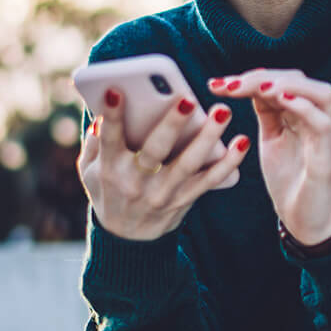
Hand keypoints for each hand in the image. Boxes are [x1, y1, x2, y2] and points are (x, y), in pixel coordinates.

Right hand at [77, 88, 249, 240]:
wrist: (127, 238)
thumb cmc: (108, 191)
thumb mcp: (89, 171)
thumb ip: (94, 142)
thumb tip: (102, 114)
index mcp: (110, 170)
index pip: (110, 139)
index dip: (112, 117)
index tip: (117, 91)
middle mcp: (137, 182)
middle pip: (156, 150)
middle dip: (172, 124)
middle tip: (188, 99)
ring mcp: (163, 193)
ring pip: (188, 163)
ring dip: (207, 137)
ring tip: (222, 111)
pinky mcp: (184, 200)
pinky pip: (209, 180)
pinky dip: (228, 162)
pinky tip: (242, 142)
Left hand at [209, 70, 330, 244]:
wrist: (304, 220)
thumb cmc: (289, 179)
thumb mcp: (272, 138)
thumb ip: (266, 112)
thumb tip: (244, 84)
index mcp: (302, 113)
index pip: (280, 80)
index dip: (249, 77)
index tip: (216, 84)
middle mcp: (317, 118)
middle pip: (298, 80)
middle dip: (261, 78)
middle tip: (229, 85)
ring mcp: (325, 136)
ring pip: (320, 94)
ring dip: (287, 85)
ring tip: (258, 87)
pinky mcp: (327, 157)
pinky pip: (322, 123)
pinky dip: (303, 107)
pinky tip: (280, 100)